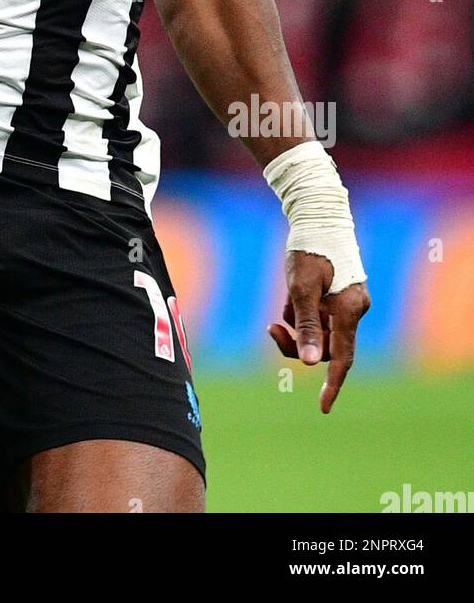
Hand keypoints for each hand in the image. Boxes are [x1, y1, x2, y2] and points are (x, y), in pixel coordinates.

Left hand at [267, 250, 370, 413]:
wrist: (318, 217)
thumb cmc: (308, 250)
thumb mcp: (300, 289)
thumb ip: (306, 327)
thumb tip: (309, 363)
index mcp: (350, 311)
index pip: (342, 359)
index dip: (331, 385)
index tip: (323, 408)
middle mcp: (355, 309)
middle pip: (326, 346)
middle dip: (298, 342)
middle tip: (271, 329)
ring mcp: (349, 302)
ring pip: (319, 331)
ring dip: (297, 325)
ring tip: (282, 304)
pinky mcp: (340, 295)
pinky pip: (318, 316)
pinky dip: (301, 311)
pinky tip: (290, 292)